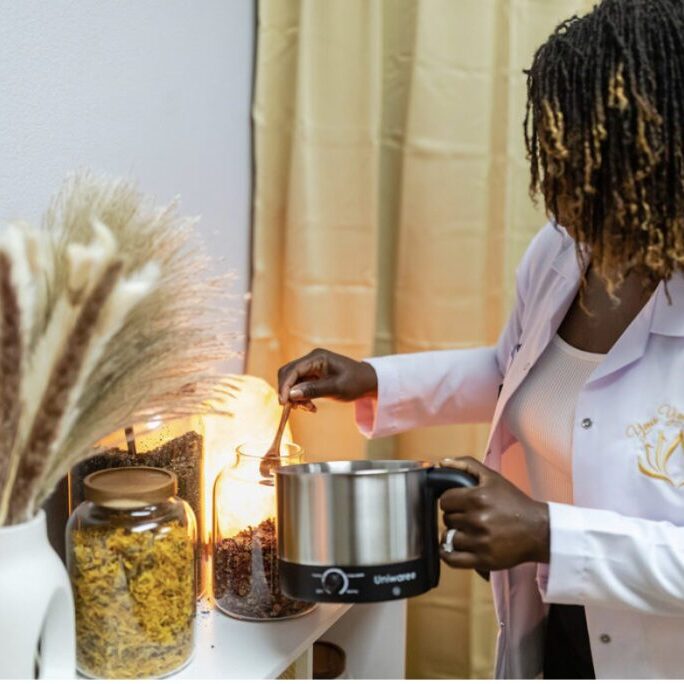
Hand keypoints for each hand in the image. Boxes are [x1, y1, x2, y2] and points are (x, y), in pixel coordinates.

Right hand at [277, 348, 377, 410]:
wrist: (367, 382)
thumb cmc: (356, 382)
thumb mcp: (337, 388)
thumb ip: (314, 390)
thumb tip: (291, 394)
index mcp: (317, 357)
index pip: (293, 370)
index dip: (285, 386)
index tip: (283, 402)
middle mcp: (311, 360)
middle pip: (288, 374)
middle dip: (288, 391)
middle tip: (294, 408)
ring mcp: (311, 367)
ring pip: (292, 382)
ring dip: (295, 397)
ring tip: (309, 408)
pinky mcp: (312, 376)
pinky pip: (299, 386)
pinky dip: (301, 398)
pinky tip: (311, 407)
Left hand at [439, 457, 549, 571]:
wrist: (538, 530)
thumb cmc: (514, 503)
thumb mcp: (493, 478)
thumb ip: (467, 465)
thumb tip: (442, 463)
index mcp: (477, 498)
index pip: (445, 500)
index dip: (450, 500)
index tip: (458, 503)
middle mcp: (477, 520)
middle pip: (447, 518)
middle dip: (454, 516)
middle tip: (467, 516)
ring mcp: (480, 542)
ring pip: (449, 537)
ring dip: (454, 534)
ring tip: (466, 531)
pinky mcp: (483, 560)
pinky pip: (452, 559)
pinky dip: (447, 554)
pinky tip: (451, 548)